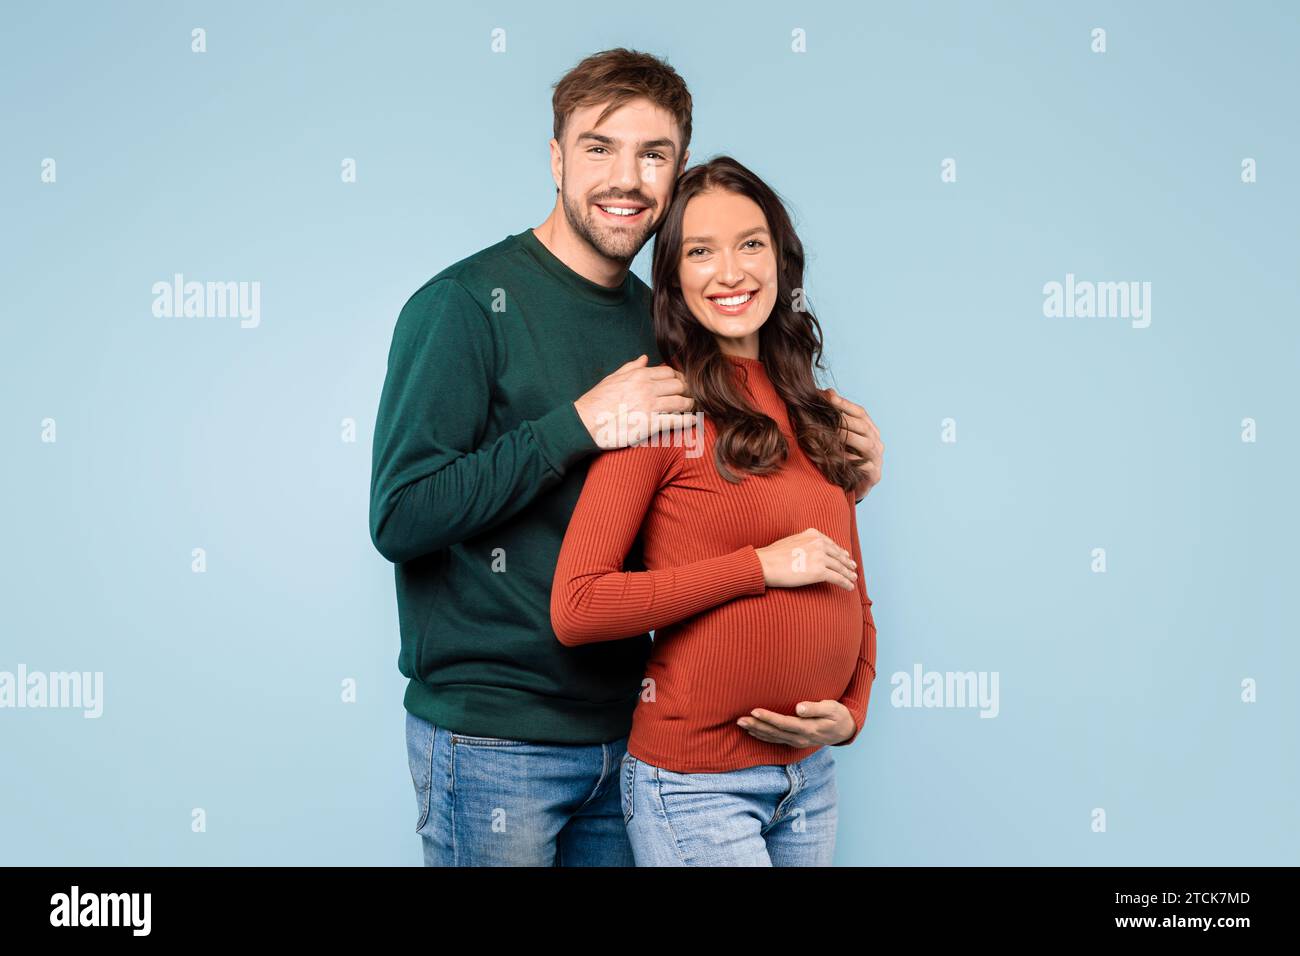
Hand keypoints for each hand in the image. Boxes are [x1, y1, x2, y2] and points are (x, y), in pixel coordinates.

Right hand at [574, 354, 694, 448]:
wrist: (585, 423)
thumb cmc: (596, 402)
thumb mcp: (612, 379)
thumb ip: (630, 368)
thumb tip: (644, 358)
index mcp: (639, 376)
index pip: (669, 372)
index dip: (678, 378)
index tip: (680, 385)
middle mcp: (647, 388)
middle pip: (680, 385)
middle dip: (687, 390)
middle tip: (689, 396)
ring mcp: (650, 406)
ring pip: (682, 401)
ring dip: (689, 405)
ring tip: (691, 408)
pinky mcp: (651, 425)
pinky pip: (676, 421)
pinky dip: (687, 421)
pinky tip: (691, 421)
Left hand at [736, 700, 856, 745]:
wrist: (845, 730)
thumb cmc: (838, 715)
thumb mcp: (832, 708)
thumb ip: (816, 708)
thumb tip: (799, 708)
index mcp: (809, 729)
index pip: (784, 723)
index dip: (769, 718)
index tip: (754, 711)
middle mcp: (800, 738)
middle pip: (774, 732)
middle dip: (756, 725)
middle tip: (740, 719)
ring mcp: (797, 742)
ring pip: (773, 737)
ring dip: (756, 731)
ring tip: (741, 724)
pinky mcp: (795, 741)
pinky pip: (776, 740)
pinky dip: (763, 736)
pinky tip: (753, 732)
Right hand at [755, 527, 855, 590]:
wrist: (765, 564)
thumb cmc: (772, 555)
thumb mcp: (791, 541)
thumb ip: (804, 543)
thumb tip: (809, 550)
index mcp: (812, 534)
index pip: (831, 544)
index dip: (840, 552)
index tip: (846, 557)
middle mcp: (819, 543)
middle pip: (838, 555)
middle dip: (847, 563)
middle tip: (853, 568)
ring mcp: (820, 557)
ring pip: (840, 567)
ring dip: (849, 574)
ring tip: (853, 578)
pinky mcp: (820, 572)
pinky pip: (837, 578)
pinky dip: (845, 583)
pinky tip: (849, 587)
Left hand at [824, 388, 882, 500]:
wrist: (855, 486)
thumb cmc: (846, 458)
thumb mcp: (842, 436)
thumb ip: (838, 417)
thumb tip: (827, 392)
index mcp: (871, 430)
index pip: (860, 412)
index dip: (845, 403)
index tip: (828, 396)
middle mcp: (877, 442)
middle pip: (863, 426)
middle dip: (844, 418)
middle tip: (826, 413)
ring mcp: (877, 459)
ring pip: (866, 443)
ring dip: (848, 437)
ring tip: (831, 432)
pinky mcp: (874, 475)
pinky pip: (864, 466)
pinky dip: (852, 460)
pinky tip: (839, 456)